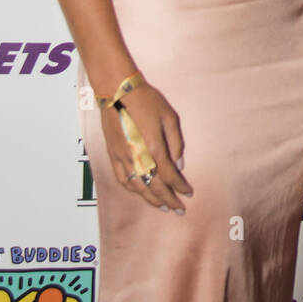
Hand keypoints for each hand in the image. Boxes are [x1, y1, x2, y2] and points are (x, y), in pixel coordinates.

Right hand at [99, 82, 193, 212]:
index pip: (170, 176)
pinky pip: (123, 180)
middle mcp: (138, 158)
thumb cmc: (147, 101)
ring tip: (163, 206)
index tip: (189, 193)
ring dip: (151, 199)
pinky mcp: (113, 156)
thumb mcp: (170, 117)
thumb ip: (176, 143)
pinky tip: (141, 192)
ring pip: (138, 187)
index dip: (181, 187)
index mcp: (154, 148)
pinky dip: (133, 190)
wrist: (117, 92)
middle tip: (179, 210)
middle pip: (155, 187)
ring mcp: (123, 159)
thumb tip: (179, 165)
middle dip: (169, 200)